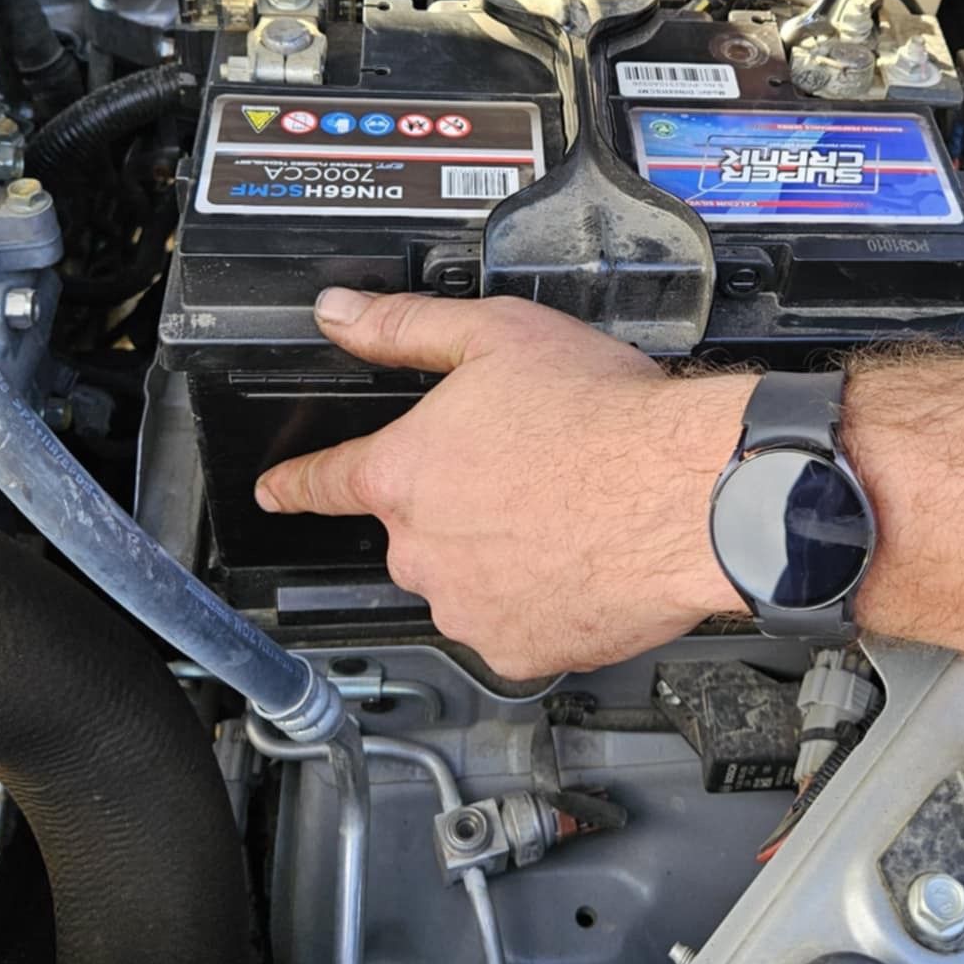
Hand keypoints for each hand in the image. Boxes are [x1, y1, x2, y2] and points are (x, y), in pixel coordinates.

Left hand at [254, 289, 749, 679]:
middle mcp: (423, 549)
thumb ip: (405, 328)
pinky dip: (540, 599)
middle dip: (457, 506)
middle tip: (524, 474)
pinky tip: (580, 558)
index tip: (277, 493)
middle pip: (417, 529)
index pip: (325, 481)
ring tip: (563, 513)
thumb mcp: (496, 335)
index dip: (296, 484)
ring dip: (499, 555)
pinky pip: (516, 624)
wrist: (686, 492)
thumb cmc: (603, 415)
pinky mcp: (521, 648)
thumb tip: (340, 314)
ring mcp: (470, 606)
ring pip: (468, 579)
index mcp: (404, 473)